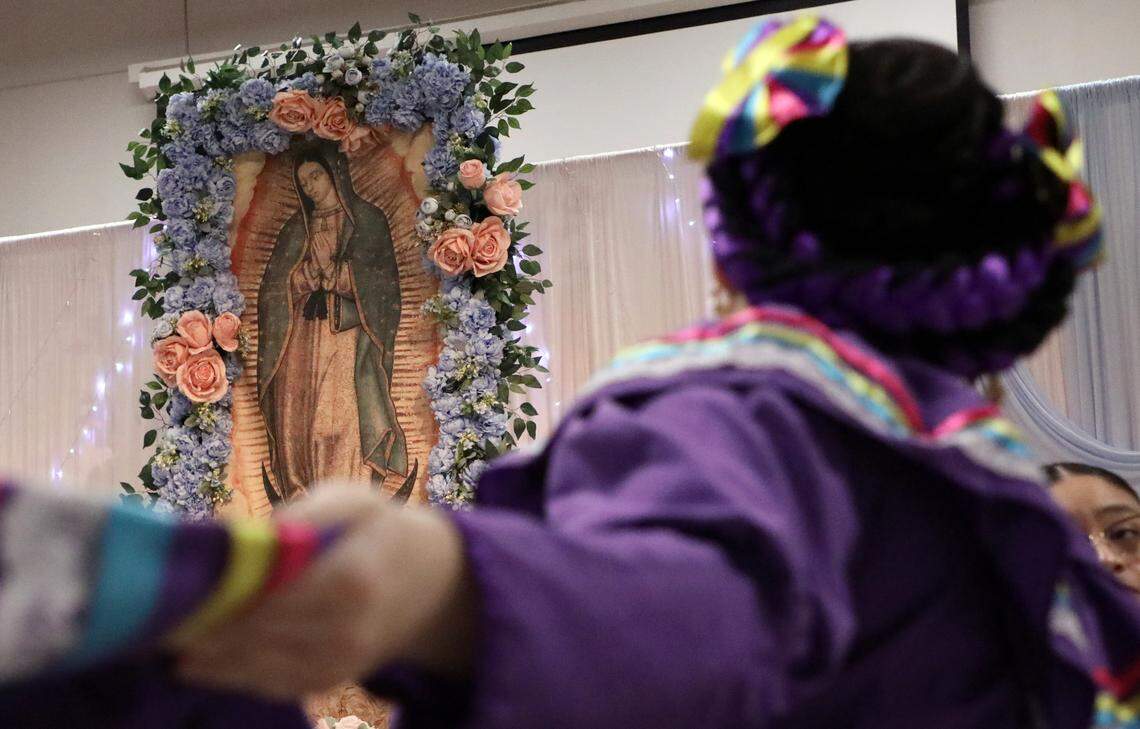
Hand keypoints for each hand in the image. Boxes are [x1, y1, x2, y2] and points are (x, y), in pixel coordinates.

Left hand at [177, 483, 473, 700]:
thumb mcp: (351, 500)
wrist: (433, 577)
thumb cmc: (381, 528)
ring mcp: (344, 659)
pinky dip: (241, 677)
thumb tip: (243, 534)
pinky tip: (206, 665)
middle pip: (263, 638)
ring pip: (266, 669)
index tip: (183, 598)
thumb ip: (301, 514)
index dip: (227, 604)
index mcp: (352, 577)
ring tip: (172, 650)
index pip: (275, 600)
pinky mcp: (337, 676)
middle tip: (159, 627)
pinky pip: (281, 684)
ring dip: (216, 664)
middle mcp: (349, 627)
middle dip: (210, 635)